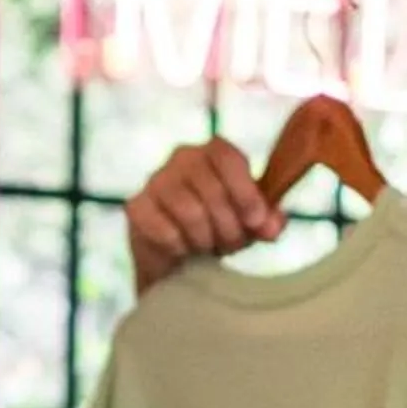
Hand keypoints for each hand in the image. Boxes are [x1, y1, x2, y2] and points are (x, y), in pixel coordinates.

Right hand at [124, 139, 284, 290]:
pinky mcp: (136, 207)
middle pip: (212, 190)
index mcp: (214, 151)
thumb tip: (271, 227)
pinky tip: (182, 250)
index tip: (256, 222)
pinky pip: (166, 230)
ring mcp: (155, 180)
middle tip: (231, 245)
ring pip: (190, 212)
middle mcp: (182, 157)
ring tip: (208, 247)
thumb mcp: (251, 225)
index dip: (245, 192)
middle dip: (228, 227)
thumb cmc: (219, 227)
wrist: (177, 255)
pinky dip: (181, 247)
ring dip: (205, 239)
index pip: (227, 158)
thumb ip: (268, 221)